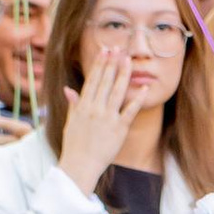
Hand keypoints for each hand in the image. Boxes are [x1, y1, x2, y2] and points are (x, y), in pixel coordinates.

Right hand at [58, 48, 137, 192]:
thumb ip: (72, 105)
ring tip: (129, 61)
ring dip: (123, 75)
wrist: (80, 165)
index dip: (99, 64)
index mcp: (82, 106)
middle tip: (118, 48)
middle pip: (104, 81)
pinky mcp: (119, 129)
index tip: (105, 51)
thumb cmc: (74, 146)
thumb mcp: (70, 122)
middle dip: (111, 63)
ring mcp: (107, 118)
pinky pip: (130, 111)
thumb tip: (68, 90)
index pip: (92, 80)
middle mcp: (94, 109)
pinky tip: (144, 88)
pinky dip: (137, 99)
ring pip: (116, 92)